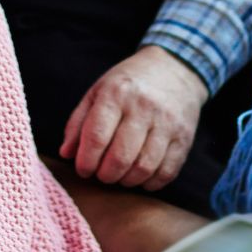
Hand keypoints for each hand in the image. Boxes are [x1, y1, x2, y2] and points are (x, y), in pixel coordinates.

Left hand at [60, 46, 207, 189]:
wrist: (175, 69)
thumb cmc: (129, 84)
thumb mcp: (98, 92)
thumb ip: (79, 123)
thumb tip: (67, 154)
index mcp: (116, 93)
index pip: (96, 137)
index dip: (86, 161)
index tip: (83, 169)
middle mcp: (144, 107)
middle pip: (120, 157)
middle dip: (106, 175)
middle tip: (102, 175)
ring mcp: (167, 122)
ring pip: (144, 168)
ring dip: (127, 180)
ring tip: (120, 176)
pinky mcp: (184, 136)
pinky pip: (167, 171)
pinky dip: (151, 182)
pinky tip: (141, 176)